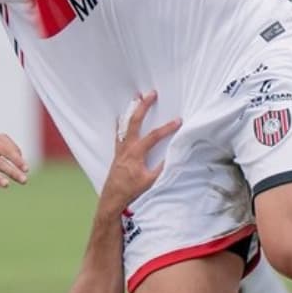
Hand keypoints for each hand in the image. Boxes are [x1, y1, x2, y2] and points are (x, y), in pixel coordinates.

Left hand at [101, 92, 180, 211]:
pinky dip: (121, 123)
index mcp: (135, 153)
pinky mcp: (118, 153)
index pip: (153, 136)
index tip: (178, 121)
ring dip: (131, 110)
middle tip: (151, 94)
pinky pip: (119, 133)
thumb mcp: (151, 181)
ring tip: (136, 97)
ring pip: (125, 124)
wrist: (112, 199)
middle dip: (143, 106)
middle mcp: (126, 148)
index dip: (167, 128)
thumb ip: (163, 167)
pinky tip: (121, 117)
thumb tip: (175, 155)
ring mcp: (120, 149)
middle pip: (134, 122)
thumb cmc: (131, 191)